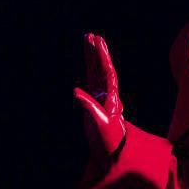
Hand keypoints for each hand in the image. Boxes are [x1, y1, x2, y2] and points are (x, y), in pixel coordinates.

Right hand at [74, 33, 125, 155]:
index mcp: (111, 97)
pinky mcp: (96, 102)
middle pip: (103, 68)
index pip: (108, 73)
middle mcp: (108, 94)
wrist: (112, 151)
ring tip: (90, 41)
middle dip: (99, 52)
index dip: (103, 58)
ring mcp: (101, 97)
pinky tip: (88, 61)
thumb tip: (76, 91)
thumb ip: (90, 108)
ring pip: (97, 72)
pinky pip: (92, 81)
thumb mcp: (100, 124)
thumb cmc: (109, 139)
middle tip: (94, 36)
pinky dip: (90, 69)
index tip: (98, 44)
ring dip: (93, 57)